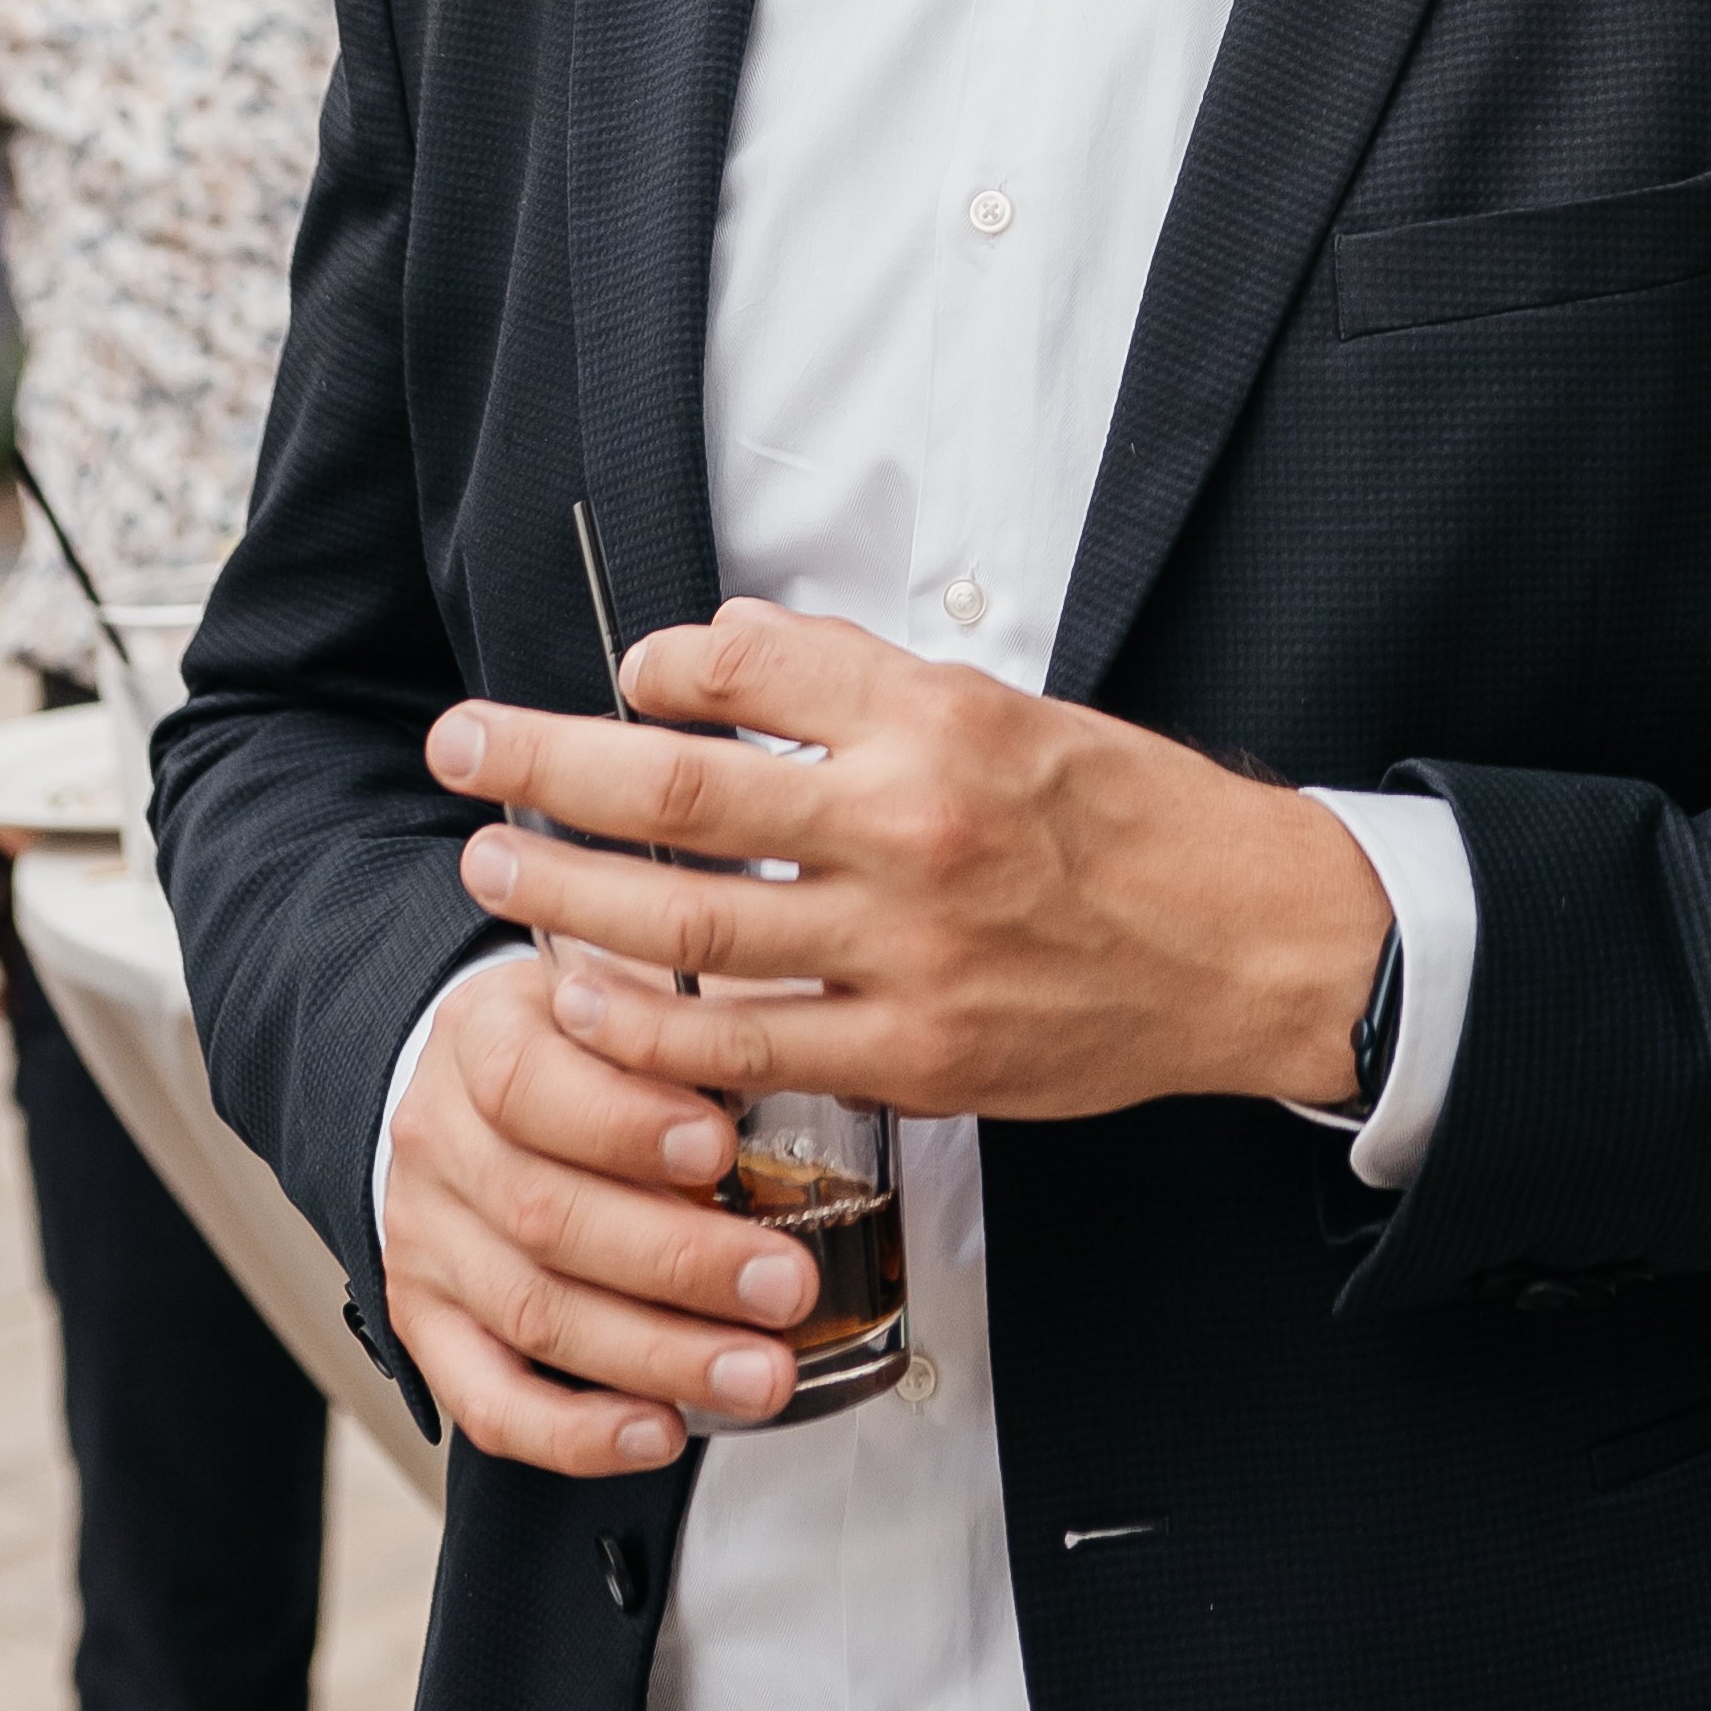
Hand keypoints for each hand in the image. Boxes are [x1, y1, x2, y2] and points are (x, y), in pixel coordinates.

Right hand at [379, 958, 814, 1476]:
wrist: (465, 1086)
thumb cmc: (580, 1039)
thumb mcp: (622, 987)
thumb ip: (690, 1005)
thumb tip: (802, 1020)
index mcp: (482, 1036)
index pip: (528, 1081)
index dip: (625, 1124)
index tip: (721, 1147)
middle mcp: (440, 1141)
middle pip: (544, 1215)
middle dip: (679, 1261)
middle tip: (787, 1286)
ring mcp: (426, 1243)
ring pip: (533, 1313)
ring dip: (657, 1356)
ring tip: (760, 1375)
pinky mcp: (428, 1328)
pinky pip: (490, 1403)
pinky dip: (576, 1434)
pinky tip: (660, 1433)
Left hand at [427, 602, 1391, 1129]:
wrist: (1246, 943)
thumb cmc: (1127, 819)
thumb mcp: (1007, 708)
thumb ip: (858, 683)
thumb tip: (719, 651)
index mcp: (937, 724)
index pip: (751, 669)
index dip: (658, 669)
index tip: (616, 678)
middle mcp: (913, 830)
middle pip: (682, 799)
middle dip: (548, 772)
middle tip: (464, 751)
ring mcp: (908, 956)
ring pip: (689, 933)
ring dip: (568, 902)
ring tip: (494, 876)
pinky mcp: (913, 1059)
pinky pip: (744, 1050)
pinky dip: (649, 1029)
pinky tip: (586, 1005)